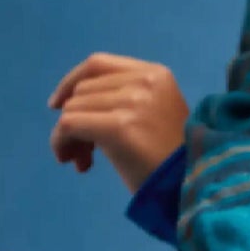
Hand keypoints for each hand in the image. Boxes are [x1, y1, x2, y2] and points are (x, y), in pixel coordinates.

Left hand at [47, 52, 188, 192]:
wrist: (192, 186)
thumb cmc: (171, 158)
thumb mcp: (152, 114)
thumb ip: (121, 98)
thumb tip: (68, 103)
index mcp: (155, 74)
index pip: (97, 64)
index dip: (71, 82)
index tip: (57, 105)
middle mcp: (145, 81)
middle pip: (82, 90)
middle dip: (74, 119)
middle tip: (85, 154)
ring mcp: (133, 102)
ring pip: (72, 108)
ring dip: (69, 137)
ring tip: (84, 161)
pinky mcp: (120, 126)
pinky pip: (68, 126)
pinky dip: (61, 143)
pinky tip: (75, 163)